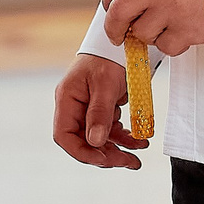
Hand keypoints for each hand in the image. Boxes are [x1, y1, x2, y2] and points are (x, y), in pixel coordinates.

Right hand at [51, 52, 149, 169]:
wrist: (125, 41)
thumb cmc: (109, 56)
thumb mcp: (105, 84)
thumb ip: (100, 112)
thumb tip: (95, 142)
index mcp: (67, 100)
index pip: (64, 136)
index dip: (81, 152)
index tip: (103, 159)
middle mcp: (74, 107)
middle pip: (83, 141)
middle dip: (105, 155)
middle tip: (127, 162)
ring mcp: (88, 109)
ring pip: (98, 139)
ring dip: (117, 150)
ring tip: (136, 159)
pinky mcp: (103, 109)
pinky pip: (111, 130)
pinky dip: (125, 138)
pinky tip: (139, 142)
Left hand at [102, 0, 203, 55]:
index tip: (110, 8)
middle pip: (117, 13)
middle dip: (113, 28)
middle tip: (117, 34)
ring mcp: (170, 11)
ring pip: (141, 33)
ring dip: (148, 33)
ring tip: (165, 25)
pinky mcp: (184, 31)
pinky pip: (164, 46)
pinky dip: (170, 43)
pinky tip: (180, 32)